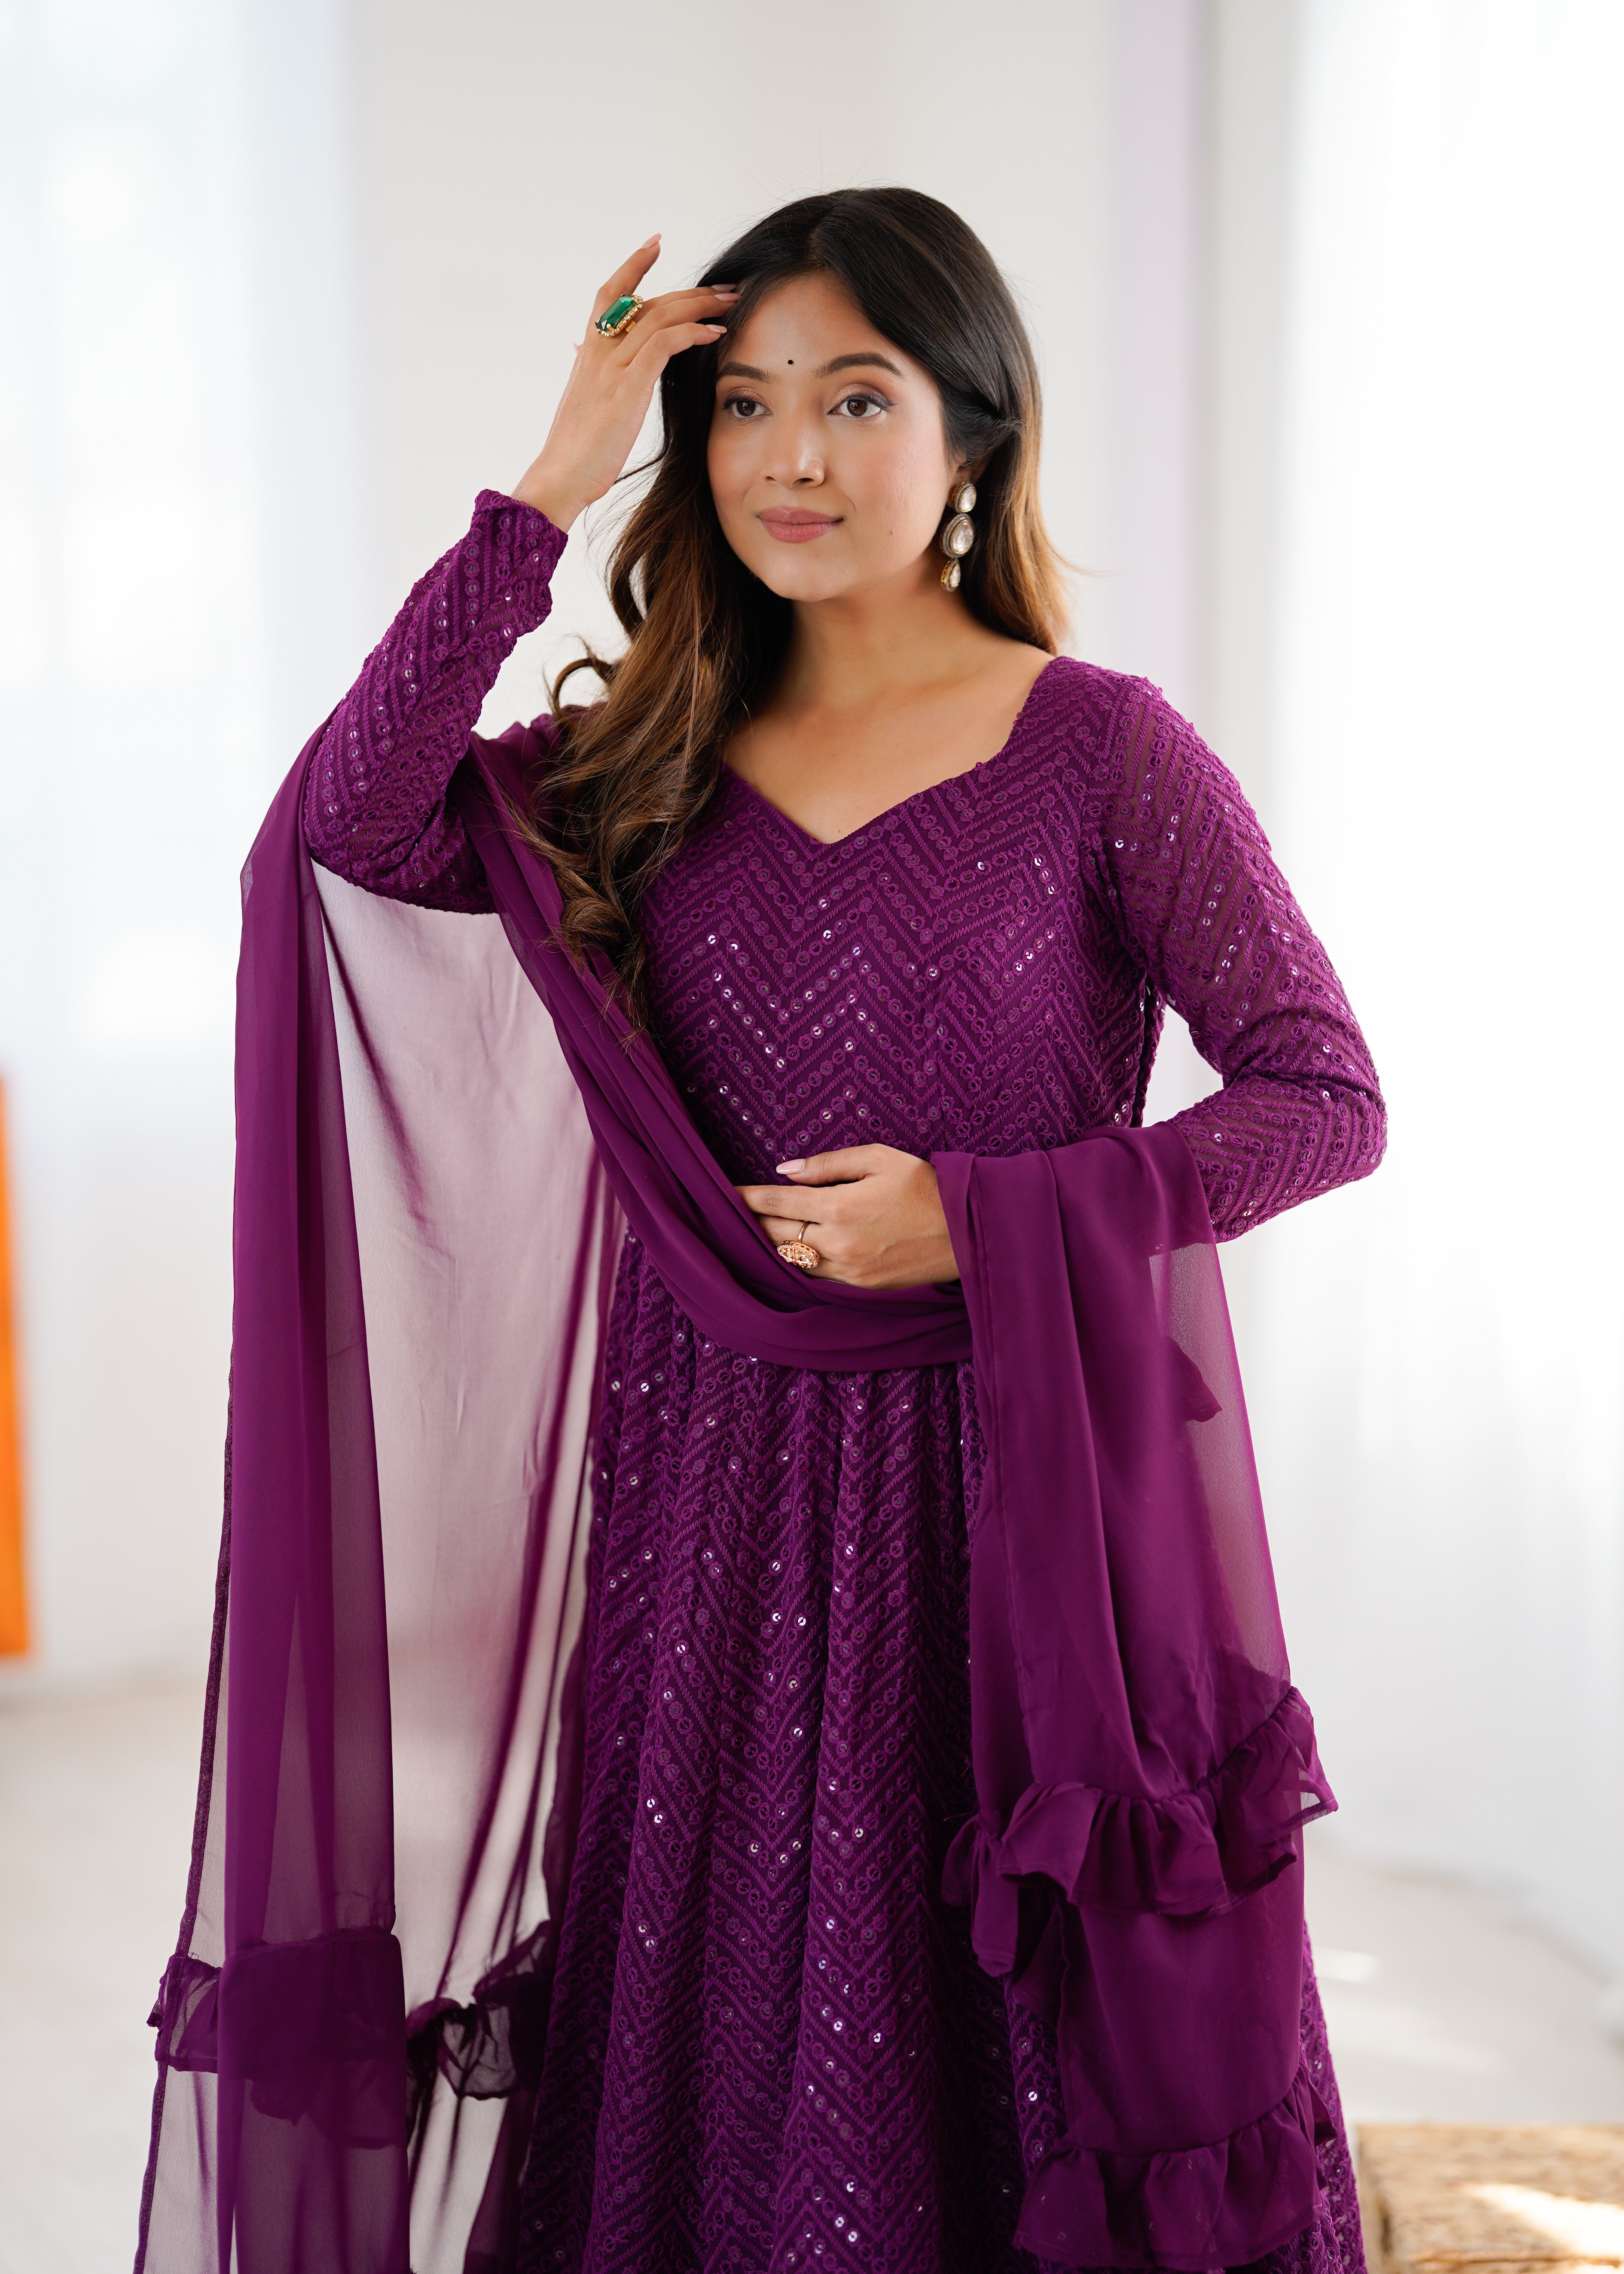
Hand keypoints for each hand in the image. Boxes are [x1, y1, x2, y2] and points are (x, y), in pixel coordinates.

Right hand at [512, 236, 738, 531]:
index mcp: (589, 351)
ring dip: (700, 306)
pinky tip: (715, 333)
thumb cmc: (576, 449)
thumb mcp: (586, 403)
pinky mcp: (627, 386)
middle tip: (724, 289)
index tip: (656, 243)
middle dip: (690, 291)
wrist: (560, 476)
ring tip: (730, 305)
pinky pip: (664, 344)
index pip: (611, 292)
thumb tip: (586, 356)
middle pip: (647, 301)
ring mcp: (612, 366)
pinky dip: (692, 333)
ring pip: (660, 316)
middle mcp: (599, 349)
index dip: (634, 265)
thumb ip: (593, 375)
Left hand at [736, 1145, 959, 1290]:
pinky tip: (789, 1252)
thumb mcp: (879, 1159)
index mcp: (840, 1207)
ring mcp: (848, 1269)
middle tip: (729, 1215)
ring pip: (792, 1261)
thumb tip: (785, 1170)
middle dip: (750, 1224)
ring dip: (770, 1246)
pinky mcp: (860, 1286)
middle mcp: (838, 1243)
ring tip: (752, 1234)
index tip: (726, 1193)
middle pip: (776, 1236)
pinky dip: (798, 1263)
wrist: (966, 1231)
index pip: (777, 1203)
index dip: (747, 1197)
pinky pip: (816, 1276)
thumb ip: (828, 1164)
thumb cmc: (924, 1186)